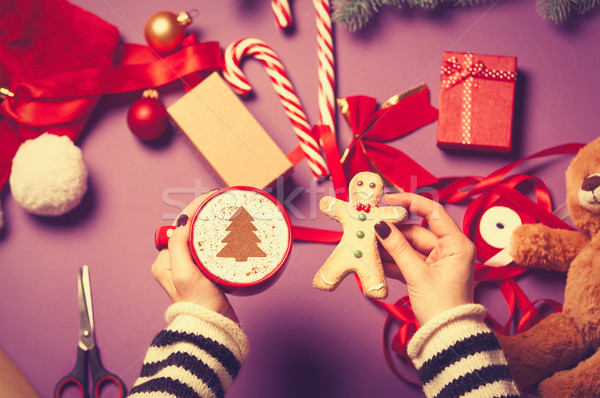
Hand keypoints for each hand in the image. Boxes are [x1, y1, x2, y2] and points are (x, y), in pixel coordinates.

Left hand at [151, 192, 238, 322]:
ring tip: (225, 214)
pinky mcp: (206, 273)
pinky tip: (229, 236)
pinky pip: (210, 250)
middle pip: (190, 230)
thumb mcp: (183, 272)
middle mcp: (175, 263)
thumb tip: (182, 221)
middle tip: (220, 203)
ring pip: (201, 238)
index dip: (193, 210)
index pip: (178, 226)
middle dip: (204, 215)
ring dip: (212, 227)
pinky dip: (219, 240)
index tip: (209, 198)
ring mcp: (191, 268)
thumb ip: (179, 245)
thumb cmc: (197, 304)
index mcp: (164, 261)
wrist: (213, 327)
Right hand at [375, 193, 474, 324]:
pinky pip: (408, 261)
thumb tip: (380, 226)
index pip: (433, 212)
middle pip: (416, 231)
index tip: (388, 199)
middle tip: (370, 226)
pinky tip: (375, 259)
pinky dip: (393, 261)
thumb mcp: (417, 274)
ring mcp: (438, 262)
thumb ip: (397, 248)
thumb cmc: (442, 306)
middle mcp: (449, 249)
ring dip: (389, 247)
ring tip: (368, 243)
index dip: (410, 202)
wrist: (448, 337)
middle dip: (392, 231)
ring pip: (409, 247)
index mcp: (457, 244)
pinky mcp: (427, 274)